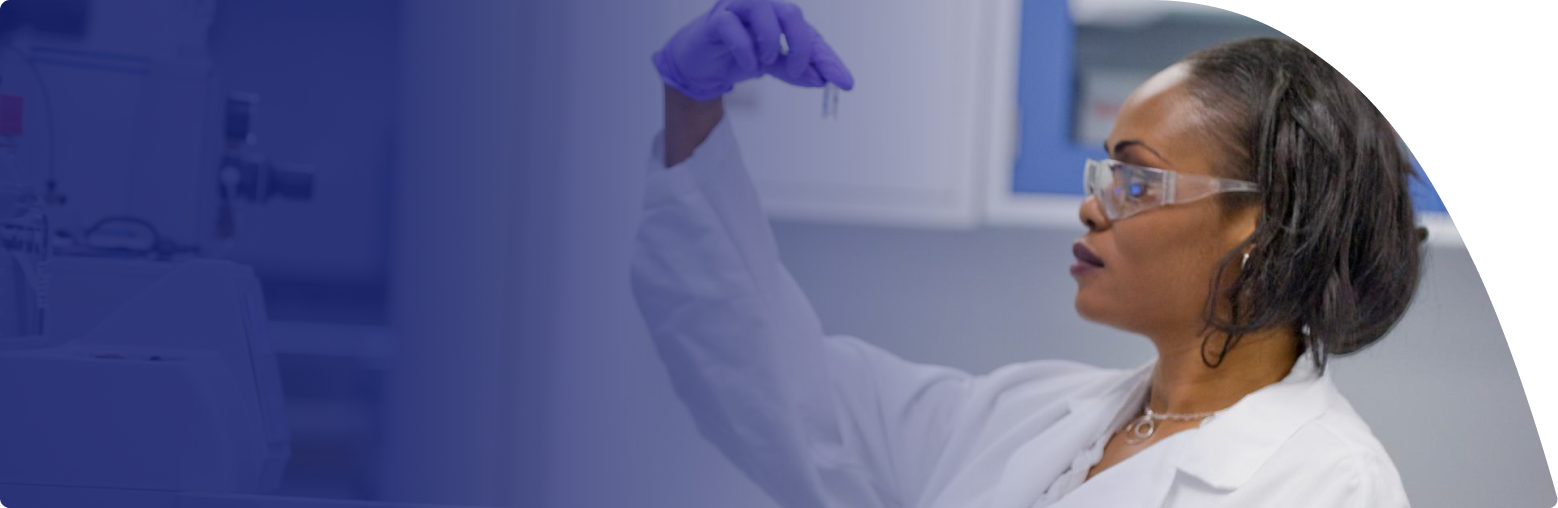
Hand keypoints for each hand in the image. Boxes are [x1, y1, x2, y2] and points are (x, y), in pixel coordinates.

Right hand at [654, 0, 854, 100]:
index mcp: (778, 15)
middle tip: (798, 71)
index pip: (810, 33)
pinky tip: (749, 65)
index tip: (843, 82)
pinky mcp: (716, 20)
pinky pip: (733, 28)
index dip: (827, 58)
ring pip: (765, 10)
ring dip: (772, 43)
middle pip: (791, 13)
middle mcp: (761, 6)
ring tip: (767, 62)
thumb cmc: (734, 55)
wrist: (698, 65)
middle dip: (801, 47)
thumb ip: (795, 71)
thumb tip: (822, 79)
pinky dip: (745, 50)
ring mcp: (738, 9)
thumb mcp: (771, 66)